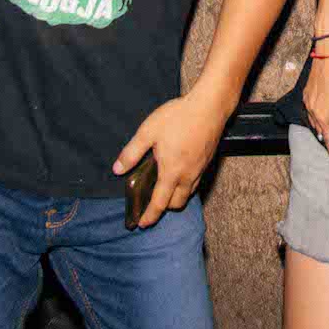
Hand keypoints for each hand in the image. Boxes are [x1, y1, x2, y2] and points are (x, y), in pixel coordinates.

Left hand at [112, 87, 232, 228]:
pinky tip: (179, 172)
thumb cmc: (179, 116)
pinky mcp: (207, 161)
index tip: (142, 224)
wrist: (210, 105)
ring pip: (188, 193)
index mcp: (172, 171)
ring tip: (165, 189)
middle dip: (164, 208)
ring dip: (176, 197)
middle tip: (152, 203)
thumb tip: (117, 169)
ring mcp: (200, 169)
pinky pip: (196, 182)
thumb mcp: (148, 131)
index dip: (150, 216)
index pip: (160, 203)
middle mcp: (188, 175)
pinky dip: (186, 185)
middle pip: (177, 203)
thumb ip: (132, 153)